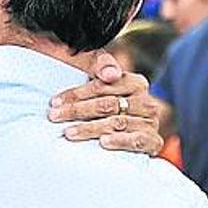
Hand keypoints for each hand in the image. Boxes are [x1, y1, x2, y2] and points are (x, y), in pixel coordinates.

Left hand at [47, 51, 163, 154]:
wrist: (124, 133)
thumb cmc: (103, 102)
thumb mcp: (98, 75)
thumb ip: (101, 65)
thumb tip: (111, 74)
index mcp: (135, 82)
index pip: (103, 86)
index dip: (76, 94)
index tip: (54, 102)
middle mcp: (146, 101)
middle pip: (107, 105)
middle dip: (77, 111)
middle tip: (54, 117)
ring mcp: (150, 122)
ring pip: (116, 123)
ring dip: (90, 128)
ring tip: (69, 132)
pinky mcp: (153, 141)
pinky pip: (136, 141)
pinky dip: (119, 141)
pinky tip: (103, 142)